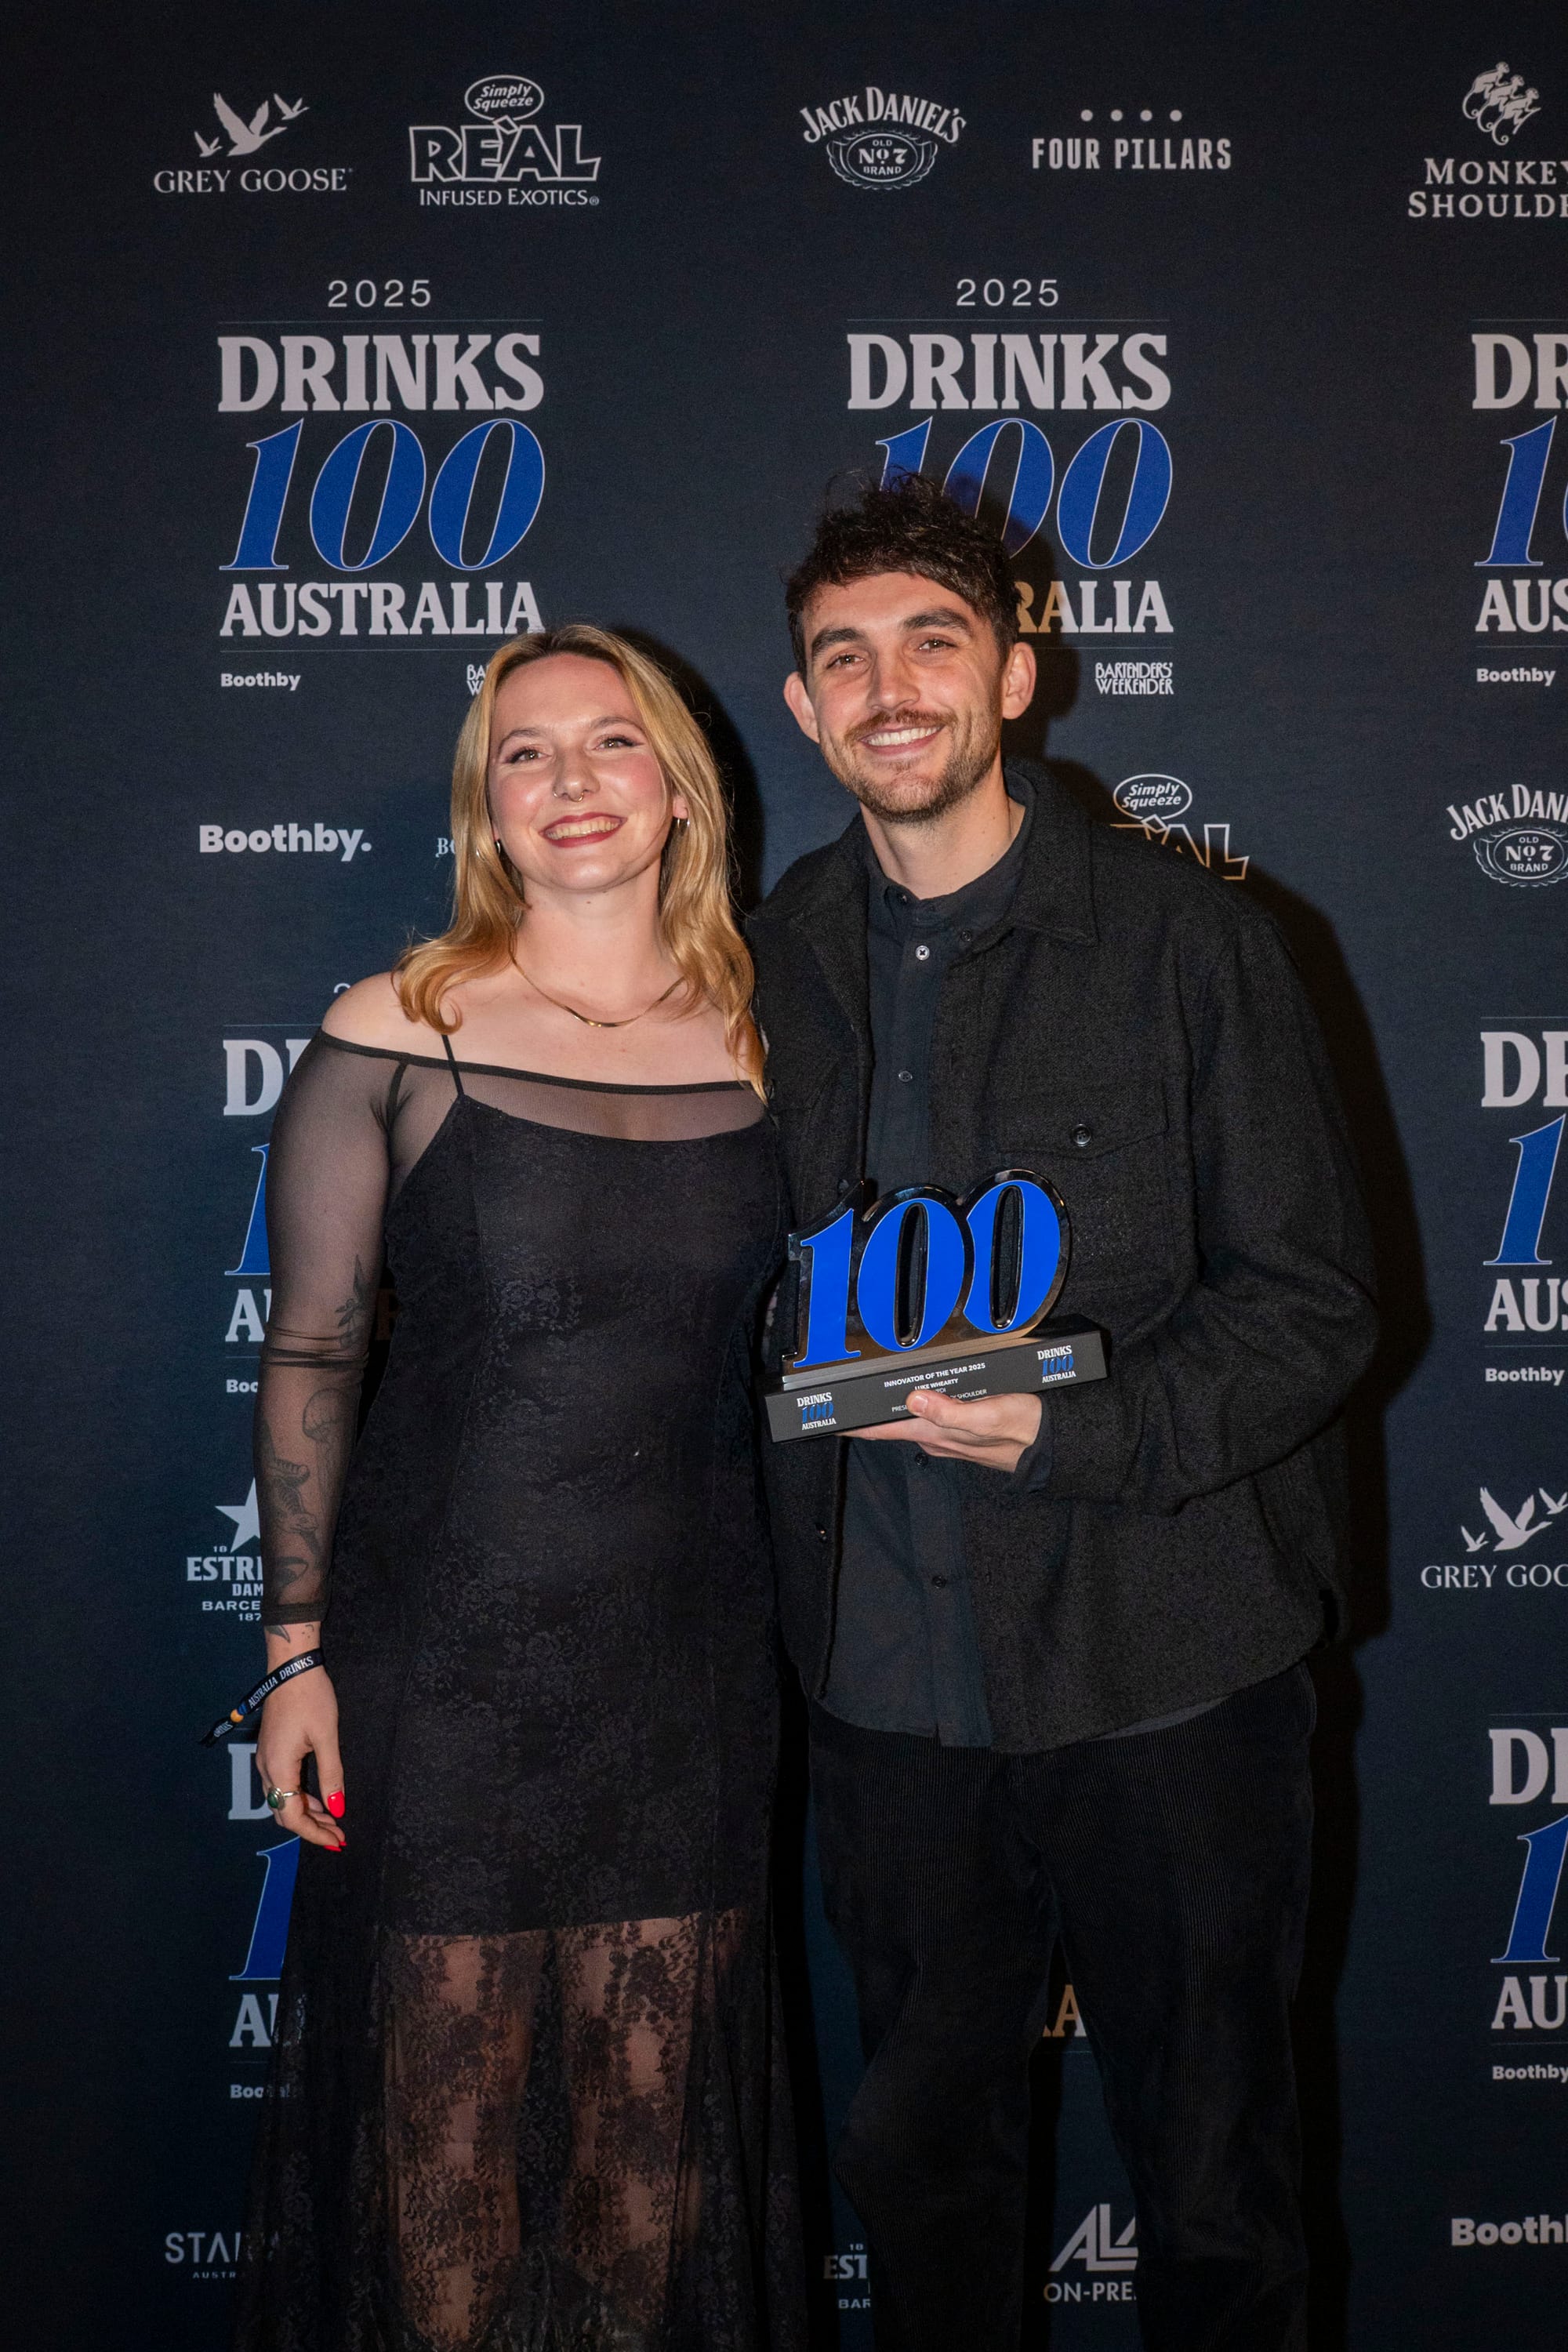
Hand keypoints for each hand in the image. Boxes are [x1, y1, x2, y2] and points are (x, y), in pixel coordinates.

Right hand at [255, 1665, 345, 1851]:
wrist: (291, 1668)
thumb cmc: (311, 1698)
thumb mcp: (327, 1738)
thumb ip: (331, 1775)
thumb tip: (337, 1808)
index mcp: (278, 1769)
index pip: (292, 1816)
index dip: (314, 1833)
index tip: (337, 1842)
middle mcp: (266, 1768)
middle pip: (284, 1812)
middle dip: (311, 1827)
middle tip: (338, 1836)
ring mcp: (266, 1759)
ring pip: (282, 1800)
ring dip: (306, 1813)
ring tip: (333, 1820)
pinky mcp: (271, 1751)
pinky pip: (282, 1784)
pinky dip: (300, 1797)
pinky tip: (319, 1798)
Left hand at [854, 1387, 1042, 1474]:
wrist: (1051, 1445)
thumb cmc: (1024, 1430)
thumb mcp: (989, 1415)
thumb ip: (951, 1411)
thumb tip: (914, 1399)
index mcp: (936, 1432)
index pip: (882, 1429)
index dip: (853, 1423)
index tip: (827, 1417)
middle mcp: (935, 1436)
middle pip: (890, 1423)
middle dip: (867, 1411)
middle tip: (841, 1395)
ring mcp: (946, 1435)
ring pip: (909, 1419)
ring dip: (890, 1407)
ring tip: (868, 1392)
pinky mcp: (959, 1430)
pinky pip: (928, 1417)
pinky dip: (916, 1405)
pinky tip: (916, 1395)